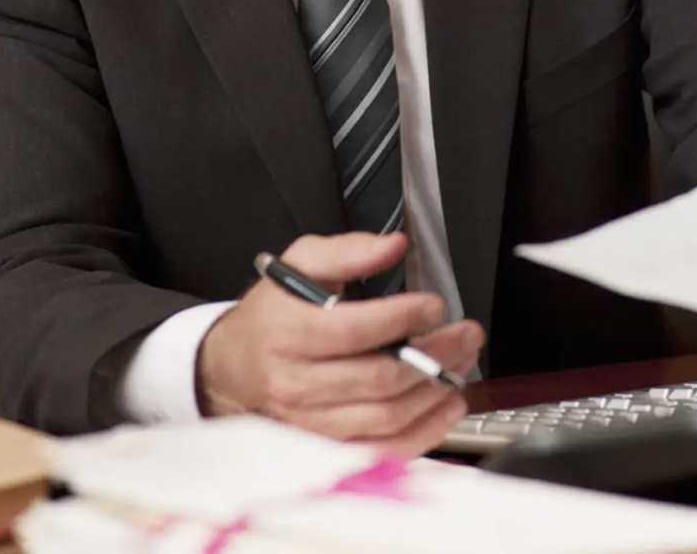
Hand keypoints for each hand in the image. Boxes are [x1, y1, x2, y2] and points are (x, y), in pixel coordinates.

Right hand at [197, 232, 483, 455]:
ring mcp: (311, 422)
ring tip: (461, 362)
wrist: (231, 367)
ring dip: (436, 390)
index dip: (403, 317)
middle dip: (436, 353)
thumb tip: (393, 246)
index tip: (434, 305)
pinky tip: (446, 405)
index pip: (355, 330)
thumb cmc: (271, 316)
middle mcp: (297, 383)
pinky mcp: (326, 446)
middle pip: (380, 378)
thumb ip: (348, 250)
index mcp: (288, 333)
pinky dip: (424, 431)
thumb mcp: (299, 265)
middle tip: (465, 333)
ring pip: (387, 416)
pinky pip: (382, 450)